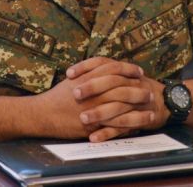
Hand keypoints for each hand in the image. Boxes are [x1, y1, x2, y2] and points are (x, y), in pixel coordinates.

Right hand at [30, 57, 153, 139]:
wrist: (43, 114)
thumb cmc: (58, 96)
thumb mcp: (74, 78)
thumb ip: (90, 71)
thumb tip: (106, 67)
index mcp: (89, 77)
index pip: (114, 69)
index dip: (128, 69)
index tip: (139, 71)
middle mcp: (93, 90)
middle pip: (122, 86)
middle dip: (138, 88)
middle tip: (149, 90)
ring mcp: (93, 107)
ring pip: (121, 106)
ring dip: (138, 108)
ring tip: (150, 109)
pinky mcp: (92, 123)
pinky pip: (114, 124)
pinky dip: (128, 125)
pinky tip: (138, 126)